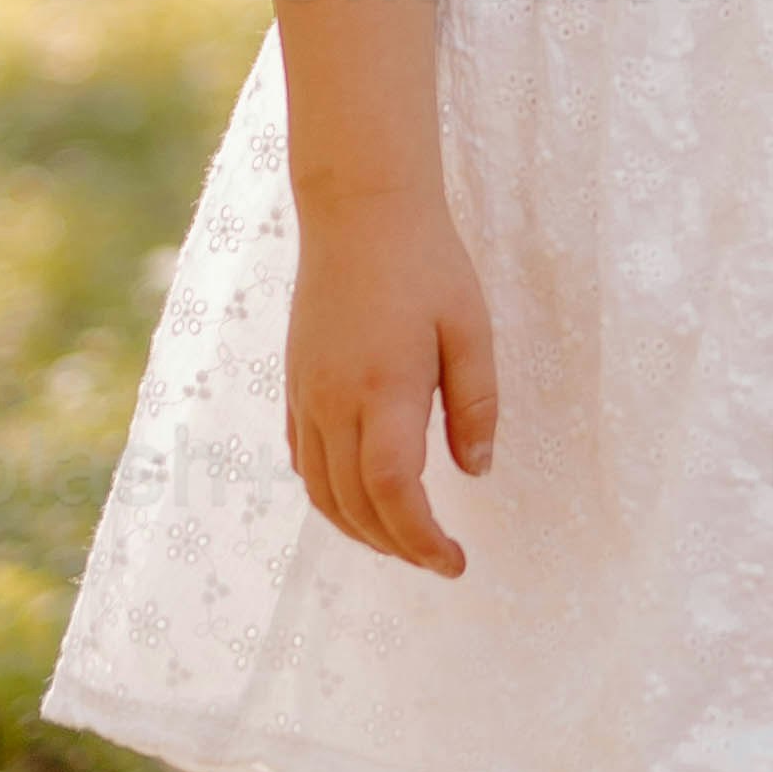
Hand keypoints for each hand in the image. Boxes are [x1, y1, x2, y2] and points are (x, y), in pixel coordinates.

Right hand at [286, 190, 497, 575]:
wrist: (357, 210)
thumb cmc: (426, 262)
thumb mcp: (471, 328)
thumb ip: (475, 404)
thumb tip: (477, 471)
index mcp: (383, 389)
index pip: (392, 491)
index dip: (421, 539)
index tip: (455, 562)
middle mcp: (333, 401)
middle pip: (354, 505)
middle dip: (397, 547)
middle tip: (440, 560)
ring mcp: (306, 395)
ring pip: (321, 492)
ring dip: (361, 530)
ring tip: (405, 542)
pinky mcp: (295, 385)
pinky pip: (303, 462)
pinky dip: (331, 497)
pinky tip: (362, 500)